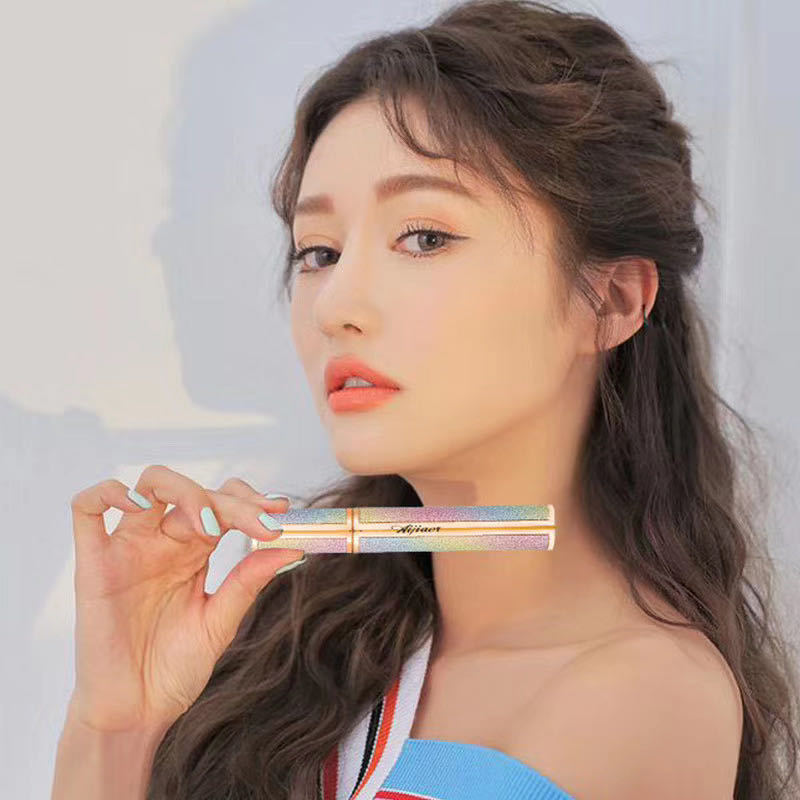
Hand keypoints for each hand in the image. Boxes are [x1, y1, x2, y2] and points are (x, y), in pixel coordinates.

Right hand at [66, 464, 303, 732]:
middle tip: (261, 523)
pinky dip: (108, 492)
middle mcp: (163, 542)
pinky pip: (87, 510)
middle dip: (232, 502)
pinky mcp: (93, 565)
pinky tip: (137, 503)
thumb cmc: (174, 669)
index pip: (222, 504)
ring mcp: (128, 548)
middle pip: (195, 492)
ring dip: (184, 490)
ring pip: (148, 485)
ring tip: (210, 525)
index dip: (251, 502)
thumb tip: (293, 547)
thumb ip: (248, 581)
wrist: (137, 713)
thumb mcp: (220, 621)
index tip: (281, 515)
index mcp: (194, 551)